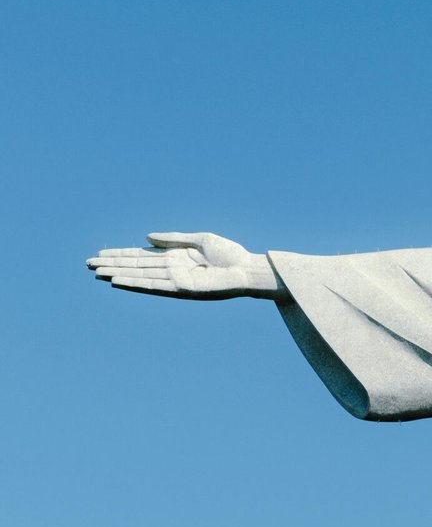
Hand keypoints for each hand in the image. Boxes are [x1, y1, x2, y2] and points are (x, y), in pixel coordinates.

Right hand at [86, 232, 282, 299]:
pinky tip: (118, 281)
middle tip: (88, 264)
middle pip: (136, 266)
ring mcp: (175, 280)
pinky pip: (154, 286)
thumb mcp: (199, 240)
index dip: (121, 255)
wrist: (247, 269)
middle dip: (113, 265)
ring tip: (96, 272)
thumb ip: (173, 238)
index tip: (100, 254)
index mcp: (175, 257)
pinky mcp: (182, 289)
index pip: (141, 256)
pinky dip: (135, 284)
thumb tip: (146, 237)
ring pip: (140, 276)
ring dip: (118, 274)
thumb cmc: (230, 255)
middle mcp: (172, 270)